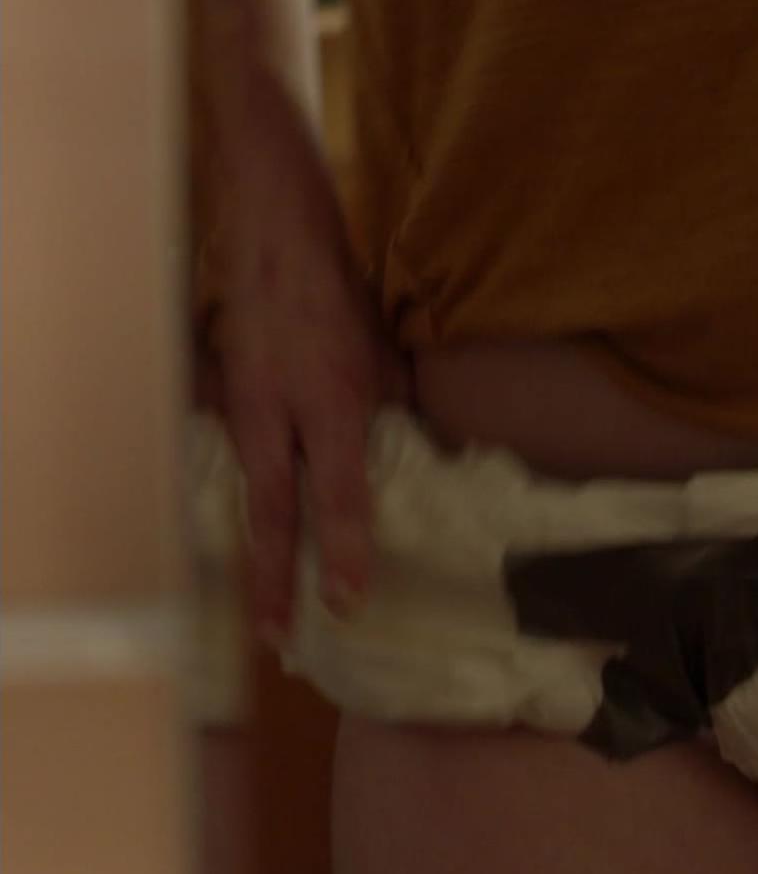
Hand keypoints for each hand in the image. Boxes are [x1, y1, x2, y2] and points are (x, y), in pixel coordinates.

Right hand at [204, 117, 404, 643]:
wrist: (273, 234)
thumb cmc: (340, 293)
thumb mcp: (385, 353)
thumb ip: (395, 408)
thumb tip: (417, 452)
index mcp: (332, 402)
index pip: (341, 493)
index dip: (346, 548)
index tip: (349, 599)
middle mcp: (280, 415)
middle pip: (275, 513)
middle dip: (277, 580)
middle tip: (282, 639)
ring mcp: (243, 410)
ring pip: (249, 498)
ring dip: (256, 560)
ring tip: (263, 616)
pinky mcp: (224, 402)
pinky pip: (237, 468)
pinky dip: (243, 513)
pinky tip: (251, 551)